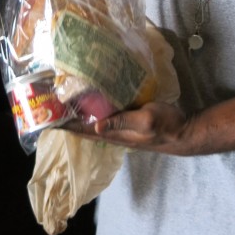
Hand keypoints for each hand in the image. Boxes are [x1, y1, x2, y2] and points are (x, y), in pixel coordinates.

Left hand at [64, 101, 192, 154]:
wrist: (185, 132)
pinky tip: (94, 100)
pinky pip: (107, 116)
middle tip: (53, 106)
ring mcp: (122, 129)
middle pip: (86, 128)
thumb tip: (97, 127)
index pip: (85, 131)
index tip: (49, 119)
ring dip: (81, 114)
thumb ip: (122, 121)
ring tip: (66, 102)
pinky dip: (96, 110)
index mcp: (115, 134)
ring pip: (95, 122)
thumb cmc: (166, 125)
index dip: (67, 126)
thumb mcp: (145, 120)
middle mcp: (115, 133)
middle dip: (69, 119)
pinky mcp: (129, 122)